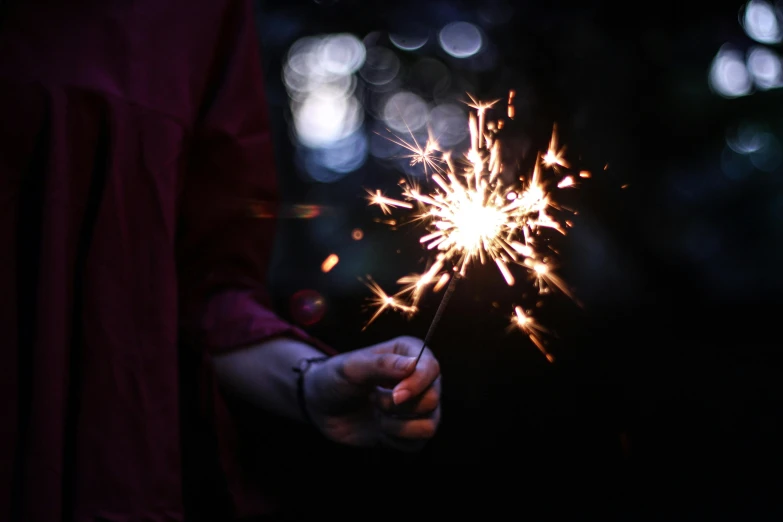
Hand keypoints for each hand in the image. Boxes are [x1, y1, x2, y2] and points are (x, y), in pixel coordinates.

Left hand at [304, 336, 440, 450]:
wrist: (320, 406)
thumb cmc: (335, 378)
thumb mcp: (351, 367)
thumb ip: (380, 364)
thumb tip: (413, 365)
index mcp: (409, 353)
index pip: (431, 368)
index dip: (418, 384)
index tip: (396, 395)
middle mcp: (419, 379)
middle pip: (433, 398)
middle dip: (400, 406)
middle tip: (374, 399)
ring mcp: (416, 406)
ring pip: (430, 424)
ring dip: (398, 426)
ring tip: (377, 414)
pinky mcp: (410, 431)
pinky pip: (418, 443)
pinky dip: (396, 440)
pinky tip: (380, 428)